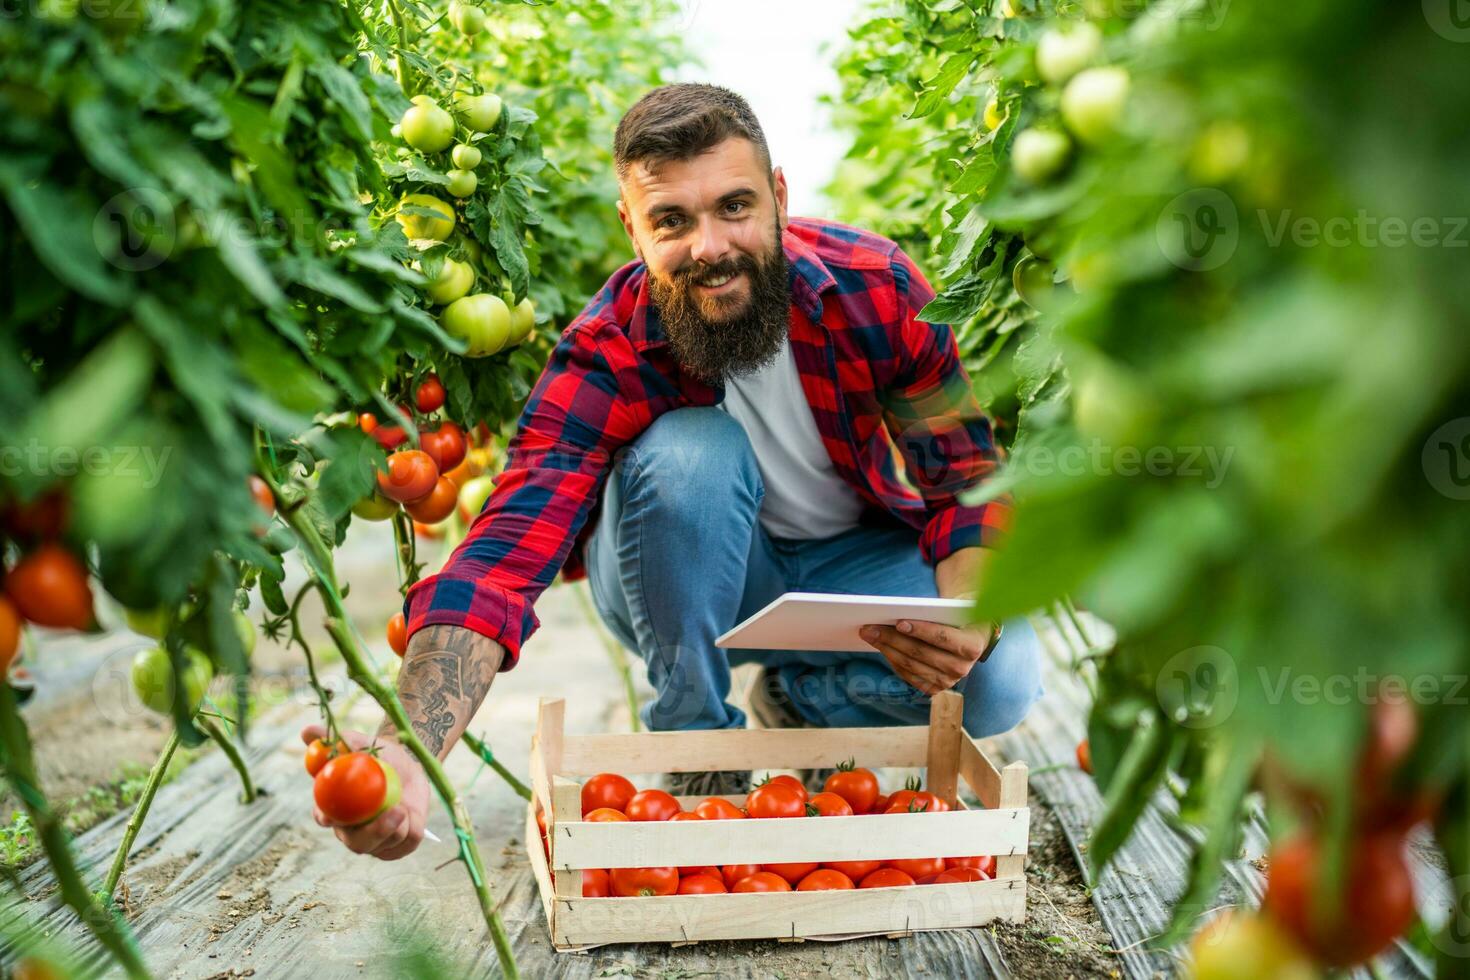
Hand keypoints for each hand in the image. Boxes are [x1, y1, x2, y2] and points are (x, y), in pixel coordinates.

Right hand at [300, 725, 430, 860]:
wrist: (407, 765)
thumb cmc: (377, 756)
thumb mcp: (359, 743)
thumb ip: (334, 740)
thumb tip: (307, 732)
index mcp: (333, 809)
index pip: (323, 817)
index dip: (327, 817)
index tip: (335, 814)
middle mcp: (351, 831)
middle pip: (356, 843)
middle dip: (374, 832)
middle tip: (395, 812)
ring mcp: (375, 842)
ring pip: (384, 844)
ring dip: (398, 824)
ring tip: (403, 804)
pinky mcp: (398, 846)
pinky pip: (407, 844)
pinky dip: (412, 828)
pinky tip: (411, 811)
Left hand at [860, 619, 997, 695]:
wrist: (969, 635)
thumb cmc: (958, 616)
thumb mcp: (956, 609)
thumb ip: (938, 610)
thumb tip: (902, 611)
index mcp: (973, 645)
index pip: (944, 637)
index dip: (921, 630)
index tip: (899, 622)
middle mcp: (962, 667)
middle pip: (921, 653)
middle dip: (893, 638)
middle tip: (870, 626)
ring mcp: (948, 681)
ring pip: (911, 665)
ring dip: (887, 648)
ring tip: (869, 634)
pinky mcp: (934, 688)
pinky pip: (908, 675)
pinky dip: (892, 660)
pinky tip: (881, 647)